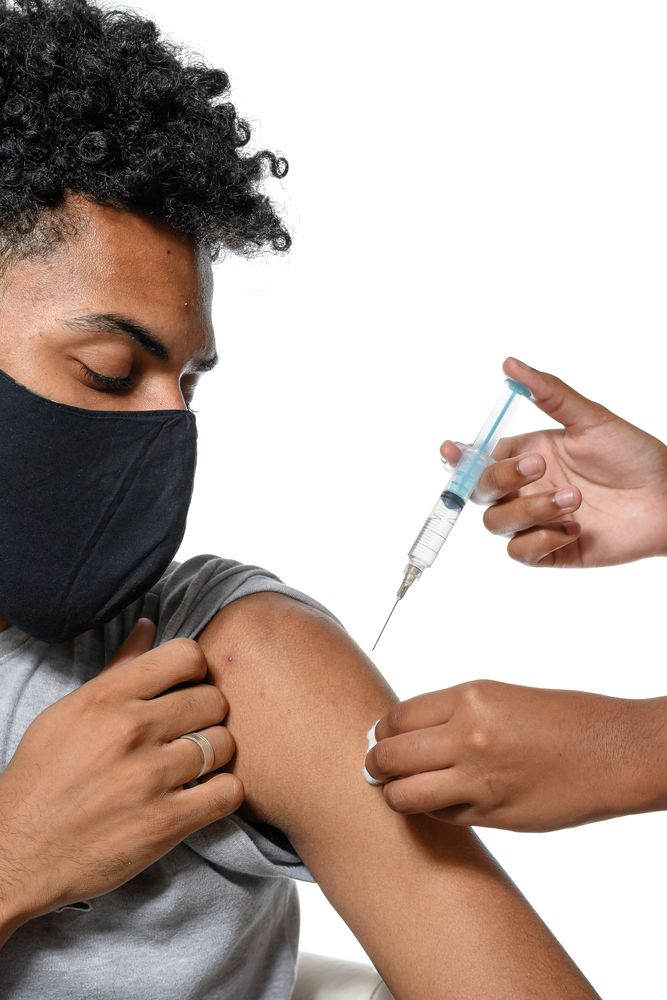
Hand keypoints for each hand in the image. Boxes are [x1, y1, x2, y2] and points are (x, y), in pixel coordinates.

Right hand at [0, 619, 242, 932]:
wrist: (15, 856)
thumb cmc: (41, 781)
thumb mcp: (68, 714)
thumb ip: (118, 670)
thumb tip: (150, 627)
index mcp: (105, 698)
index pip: (185, 655)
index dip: (196, 669)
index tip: (188, 687)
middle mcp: (130, 730)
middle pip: (212, 699)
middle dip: (210, 714)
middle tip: (195, 730)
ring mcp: (149, 777)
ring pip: (224, 744)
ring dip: (217, 755)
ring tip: (198, 766)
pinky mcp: (165, 823)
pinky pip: (228, 791)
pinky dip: (224, 793)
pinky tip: (205, 795)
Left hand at [365, 681, 666, 831]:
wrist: (615, 752)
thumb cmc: (564, 720)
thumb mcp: (500, 697)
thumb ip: (453, 713)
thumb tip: (408, 732)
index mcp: (469, 699)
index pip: (397, 717)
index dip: (382, 731)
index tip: (381, 738)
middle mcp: (468, 737)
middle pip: (390, 757)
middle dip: (376, 765)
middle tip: (376, 768)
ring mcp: (479, 780)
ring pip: (404, 796)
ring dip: (396, 795)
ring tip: (402, 790)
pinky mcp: (492, 814)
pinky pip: (441, 817)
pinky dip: (433, 811)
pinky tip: (444, 801)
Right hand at [441, 357, 666, 566]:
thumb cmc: (633, 455)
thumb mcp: (591, 418)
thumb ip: (549, 393)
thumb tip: (511, 364)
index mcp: (528, 454)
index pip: (479, 458)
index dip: (459, 457)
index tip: (452, 449)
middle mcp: (526, 488)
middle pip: (481, 490)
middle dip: (504, 477)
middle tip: (542, 467)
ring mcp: (536, 521)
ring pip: (497, 522)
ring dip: (529, 508)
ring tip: (574, 499)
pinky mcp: (550, 551)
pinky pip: (520, 552)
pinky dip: (539, 539)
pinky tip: (574, 527)